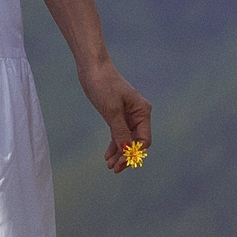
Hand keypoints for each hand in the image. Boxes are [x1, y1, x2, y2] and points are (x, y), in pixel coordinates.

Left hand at [79, 58, 152, 172]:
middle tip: (114, 169)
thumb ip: (120, 131)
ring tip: (110, 166)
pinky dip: (114, 144)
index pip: (143, 139)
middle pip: (135, 142)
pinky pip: (118, 134)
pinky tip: (108, 156)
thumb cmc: (104, 84)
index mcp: (142, 112)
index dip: (133, 153)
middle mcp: (138, 114)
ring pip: (126, 139)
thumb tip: (127, 149)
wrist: (92, 67)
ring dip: (119, 153)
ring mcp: (128, 115)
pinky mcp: (117, 114)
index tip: (121, 163)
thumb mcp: (111, 110)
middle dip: (126, 156)